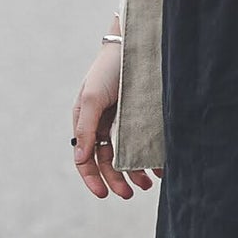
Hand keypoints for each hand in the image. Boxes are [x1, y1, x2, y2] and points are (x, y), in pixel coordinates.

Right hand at [71, 42, 159, 199]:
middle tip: (130, 195)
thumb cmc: (110, 68)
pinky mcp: (140, 116)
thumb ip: (85, 128)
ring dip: (134, 172)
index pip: (85, 158)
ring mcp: (122, 121)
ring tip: (147, 184)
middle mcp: (102, 124)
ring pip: (126, 155)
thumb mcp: (93, 97)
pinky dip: (148, 156)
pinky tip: (158, 167)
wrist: (136, 41)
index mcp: (86, 121)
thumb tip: (80, 159)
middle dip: (117, 180)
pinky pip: (142, 142)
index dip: (93, 179)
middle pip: (107, 161)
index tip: (104, 195)